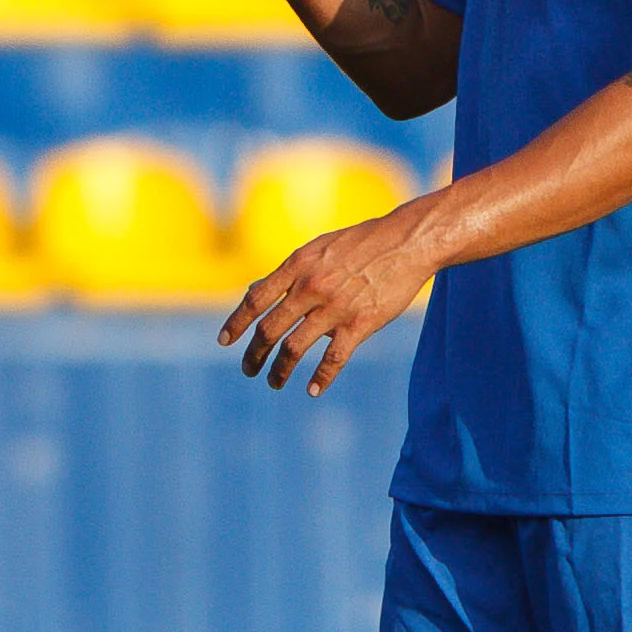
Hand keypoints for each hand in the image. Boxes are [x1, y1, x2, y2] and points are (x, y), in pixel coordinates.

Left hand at [218, 205, 435, 395]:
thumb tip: (256, 292)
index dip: (236, 322)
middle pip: (269, 329)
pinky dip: (320, 379)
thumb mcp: (318, 248)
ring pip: (294, 348)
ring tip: (274, 382)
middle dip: (254, 354)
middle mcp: (310, 287)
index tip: (224, 341)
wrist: (406, 241)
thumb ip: (289, 272)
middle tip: (249, 369)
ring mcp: (334, 307)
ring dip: (279, 370)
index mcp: (298, 265)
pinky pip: (333, 360)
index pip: (256, 299)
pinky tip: (311, 390)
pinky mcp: (360, 325)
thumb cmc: (361, 243)